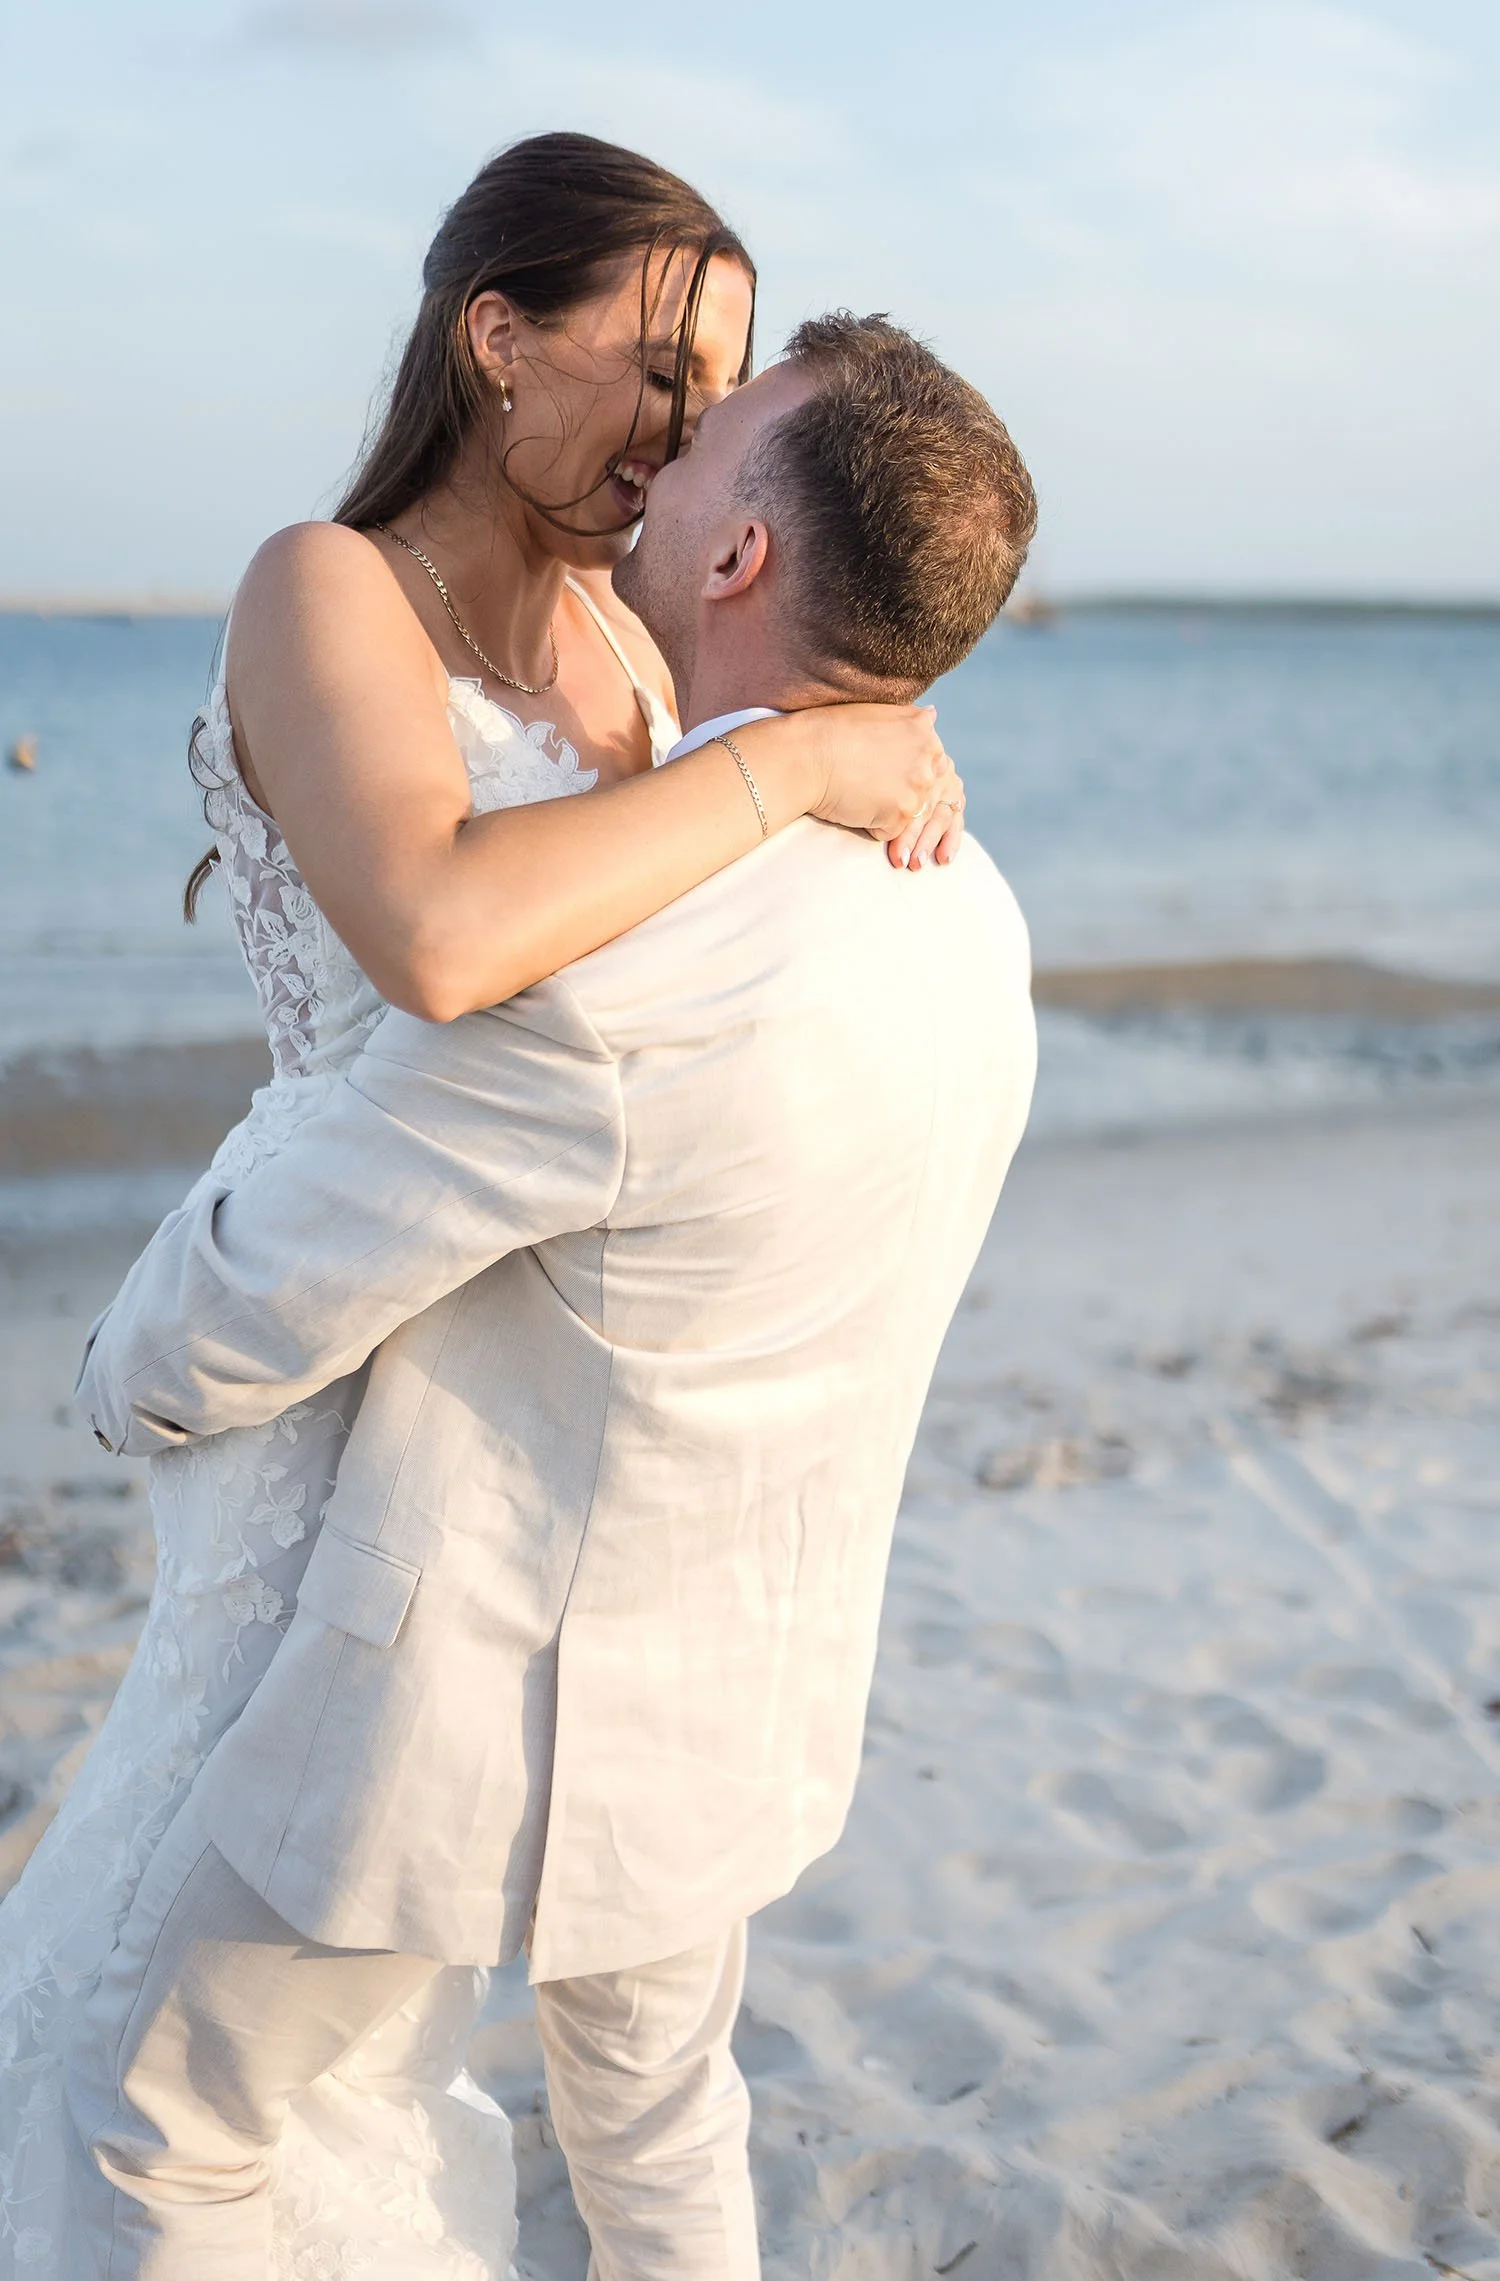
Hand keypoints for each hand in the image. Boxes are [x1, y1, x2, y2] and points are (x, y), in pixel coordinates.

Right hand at [802, 703, 966, 868]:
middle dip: (898, 791)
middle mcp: (929, 757)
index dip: (902, 769)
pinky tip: (854, 805)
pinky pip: (892, 831)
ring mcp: (918, 787)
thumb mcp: (878, 712)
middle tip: (864, 779)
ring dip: (884, 808)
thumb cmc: (831, 732)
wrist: (805, 756)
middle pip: (923, 789)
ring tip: (858, 790)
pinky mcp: (902, 814)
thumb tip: (933, 714)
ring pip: (909, 811)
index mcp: (924, 730)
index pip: (929, 761)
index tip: (875, 766)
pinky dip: (872, 826)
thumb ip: (910, 720)